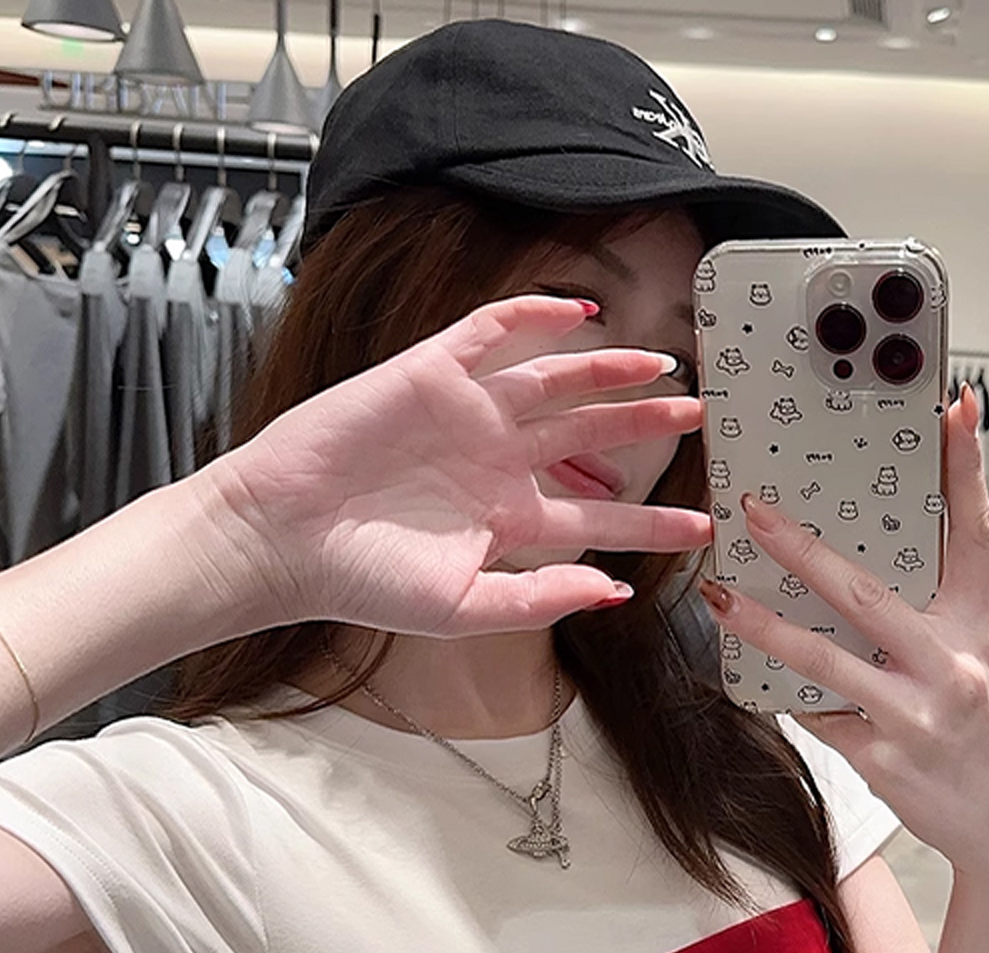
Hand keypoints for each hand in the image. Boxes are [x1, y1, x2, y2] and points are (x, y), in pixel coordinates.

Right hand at [201, 295, 711, 636]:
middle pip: (592, 437)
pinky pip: (491, 332)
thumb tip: (615, 592)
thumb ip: (542, 598)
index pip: (601, 518)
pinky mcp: (430, 374)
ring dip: (610, 370)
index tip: (704, 526)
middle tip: (703, 418)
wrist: (284, 539)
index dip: (654, 522)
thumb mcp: (466, 606)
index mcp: (511, 520)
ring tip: (664, 366)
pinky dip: (533, 316)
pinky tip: (578, 311)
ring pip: (556, 382)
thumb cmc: (364, 581)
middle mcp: (498, 463)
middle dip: (648, 426)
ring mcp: (468, 416)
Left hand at [699, 386, 988, 882]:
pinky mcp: (882, 757)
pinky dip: (785, 692)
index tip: (951, 407)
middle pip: (868, 593)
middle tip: (756, 511)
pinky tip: (753, 672)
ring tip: (723, 595)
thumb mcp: (977, 660)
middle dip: (805, 550)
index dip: (965, 469)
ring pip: (824, 660)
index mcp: (978, 627)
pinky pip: (817, 713)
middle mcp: (950, 665)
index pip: (974, 534)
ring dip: (765, 626)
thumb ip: (931, 613)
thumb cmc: (982, 730)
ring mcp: (914, 714)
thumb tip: (857, 567)